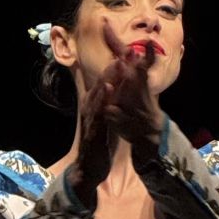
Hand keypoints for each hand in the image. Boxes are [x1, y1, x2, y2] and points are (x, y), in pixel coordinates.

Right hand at [68, 25, 165, 205]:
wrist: (89, 168)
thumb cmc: (98, 143)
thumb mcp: (103, 119)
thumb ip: (106, 104)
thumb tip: (112, 90)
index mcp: (94, 103)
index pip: (105, 80)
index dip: (117, 66)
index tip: (128, 52)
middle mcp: (90, 106)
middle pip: (103, 82)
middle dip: (115, 66)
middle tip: (127, 50)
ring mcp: (91, 117)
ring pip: (100, 94)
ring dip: (110, 77)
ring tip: (119, 62)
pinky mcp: (93, 129)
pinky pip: (100, 111)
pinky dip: (105, 98)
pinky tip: (110, 88)